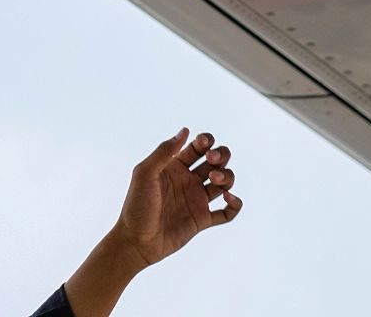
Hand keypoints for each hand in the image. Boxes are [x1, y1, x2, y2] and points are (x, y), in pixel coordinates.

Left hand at [110, 128, 241, 267]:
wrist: (136, 241)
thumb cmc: (136, 205)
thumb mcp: (145, 174)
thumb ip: (164, 152)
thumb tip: (185, 130)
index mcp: (174, 166)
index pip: (197, 147)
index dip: (206, 141)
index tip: (204, 144)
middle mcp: (187, 181)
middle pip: (216, 161)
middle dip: (221, 155)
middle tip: (212, 161)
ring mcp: (196, 200)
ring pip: (224, 182)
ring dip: (227, 176)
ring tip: (215, 179)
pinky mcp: (202, 220)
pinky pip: (227, 212)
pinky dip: (235, 205)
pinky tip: (229, 198)